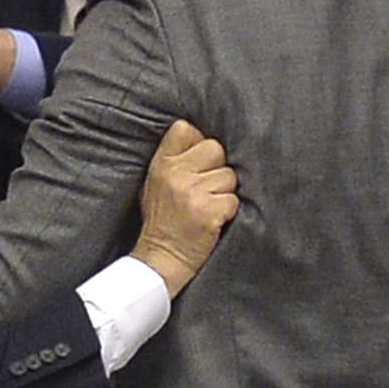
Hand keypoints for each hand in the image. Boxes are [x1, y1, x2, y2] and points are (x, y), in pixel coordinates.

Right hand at [132, 119, 238, 297]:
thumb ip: (175, 160)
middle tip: (205, 188)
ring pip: (229, 175)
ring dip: (224, 192)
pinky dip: (227, 211)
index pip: (185, 129)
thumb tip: (202, 137)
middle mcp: (175, 174)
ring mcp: (192, 193)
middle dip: (216, 167)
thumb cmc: (162, 220)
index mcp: (161, 164)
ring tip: (207, 206)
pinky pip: (233, 199)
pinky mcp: (209, 211)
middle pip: (215, 148)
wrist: (161, 258)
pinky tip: (213, 219)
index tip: (197, 161)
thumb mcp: (155, 183)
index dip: (197, 142)